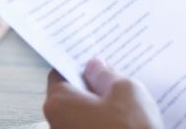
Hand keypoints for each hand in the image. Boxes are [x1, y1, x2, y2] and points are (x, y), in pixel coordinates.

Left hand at [44, 59, 163, 128]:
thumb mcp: (125, 90)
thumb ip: (106, 74)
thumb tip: (94, 67)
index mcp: (58, 103)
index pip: (60, 74)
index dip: (79, 66)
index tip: (96, 62)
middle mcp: (56, 126)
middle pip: (71, 98)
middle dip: (93, 89)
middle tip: (118, 82)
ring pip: (83, 118)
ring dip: (102, 111)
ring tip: (129, 107)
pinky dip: (106, 126)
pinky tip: (127, 126)